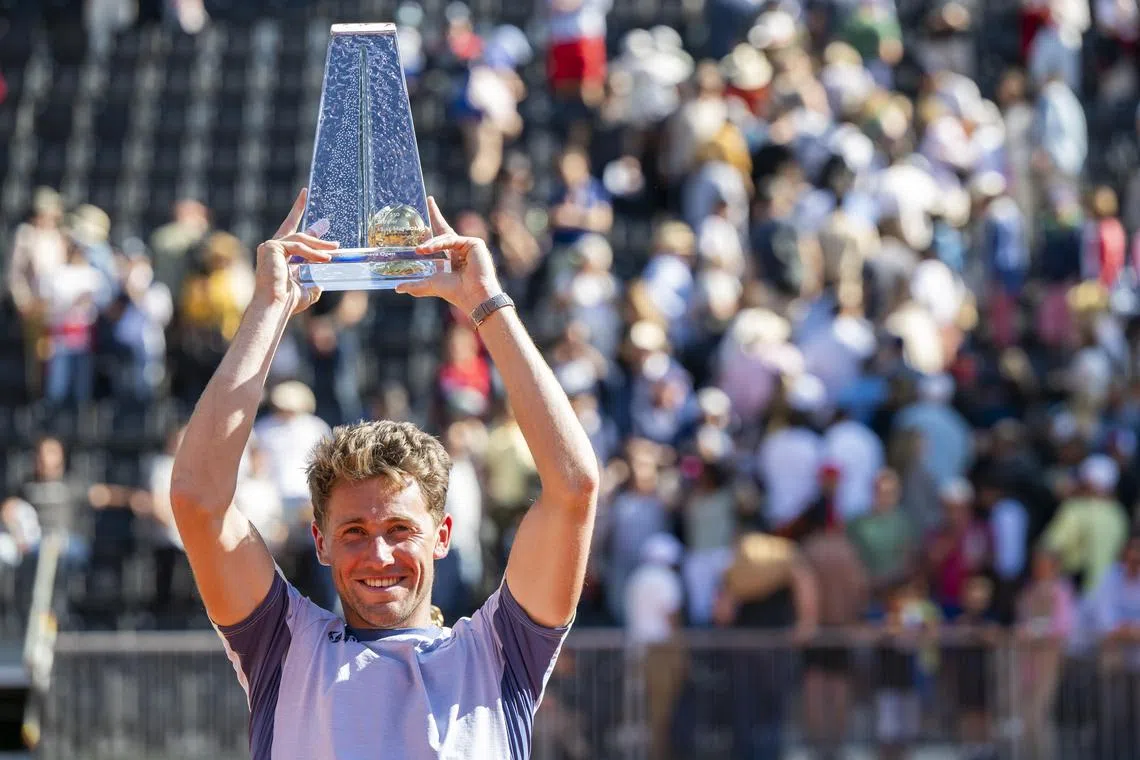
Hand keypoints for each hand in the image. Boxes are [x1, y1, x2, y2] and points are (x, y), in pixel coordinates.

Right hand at [254, 189, 338, 313]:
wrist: (275, 306)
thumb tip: (325, 276)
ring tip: (335, 251)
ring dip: (319, 246)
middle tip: (334, 237)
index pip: (291, 231)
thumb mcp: (308, 288)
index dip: (298, 211)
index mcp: (280, 256)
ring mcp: (270, 247)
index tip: (305, 194)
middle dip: (317, 234)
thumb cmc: (288, 301)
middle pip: (297, 233)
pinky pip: (297, 247)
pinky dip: (311, 253)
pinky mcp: (271, 247)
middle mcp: (272, 248)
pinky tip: (324, 259)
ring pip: (300, 240)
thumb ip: (314, 278)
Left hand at [396, 197, 502, 313]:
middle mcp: (459, 249)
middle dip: (435, 215)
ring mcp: (467, 245)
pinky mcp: (473, 243)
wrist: (472, 296)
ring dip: (430, 243)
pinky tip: (427, 249)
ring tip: (419, 250)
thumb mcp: (430, 285)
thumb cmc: (455, 292)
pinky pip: (452, 239)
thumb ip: (415, 284)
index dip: (432, 227)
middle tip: (428, 201)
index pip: (439, 239)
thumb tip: (397, 287)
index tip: (425, 214)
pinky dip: (439, 244)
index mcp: (451, 258)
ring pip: (444, 237)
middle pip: (444, 229)